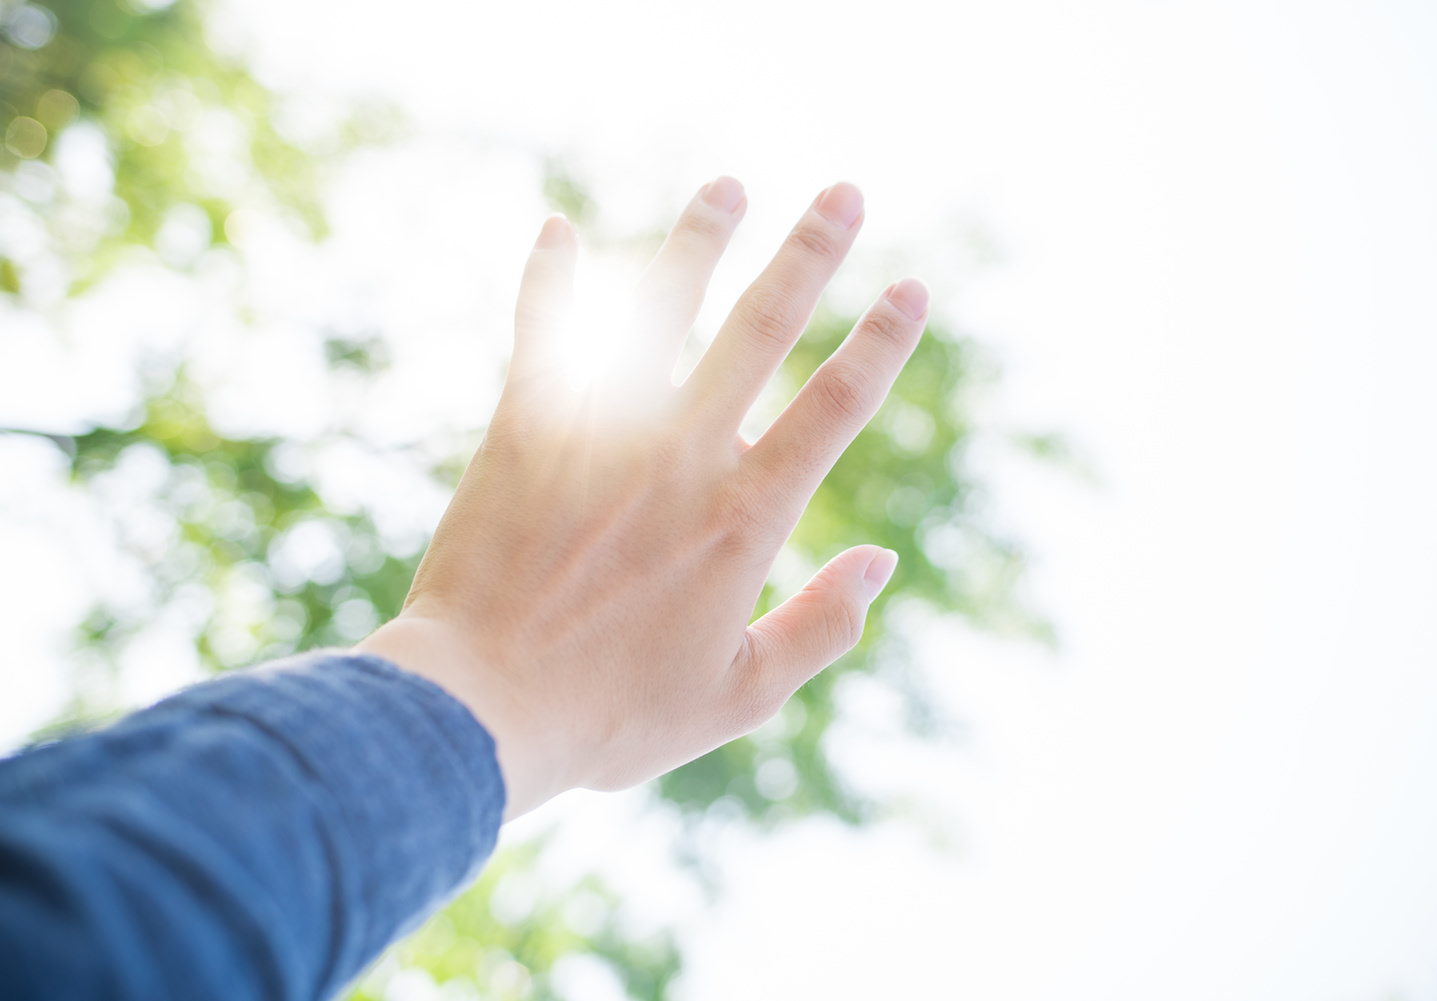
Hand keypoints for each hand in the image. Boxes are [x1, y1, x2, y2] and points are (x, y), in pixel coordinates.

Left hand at [356, 178, 927, 819]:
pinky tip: (561, 229)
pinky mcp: (526, 428)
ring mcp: (602, 431)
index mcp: (745, 515)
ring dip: (699, 241)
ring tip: (727, 187)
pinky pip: (543, 333)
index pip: (836, 404)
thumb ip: (822, 626)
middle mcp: (683, 454)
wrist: (481, 707)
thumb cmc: (612, 714)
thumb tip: (882, 560)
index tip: (911, 288)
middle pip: (762, 328)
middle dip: (810, 254)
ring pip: (661, 309)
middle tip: (844, 194)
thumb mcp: (741, 696)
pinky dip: (551, 280)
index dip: (883, 340)